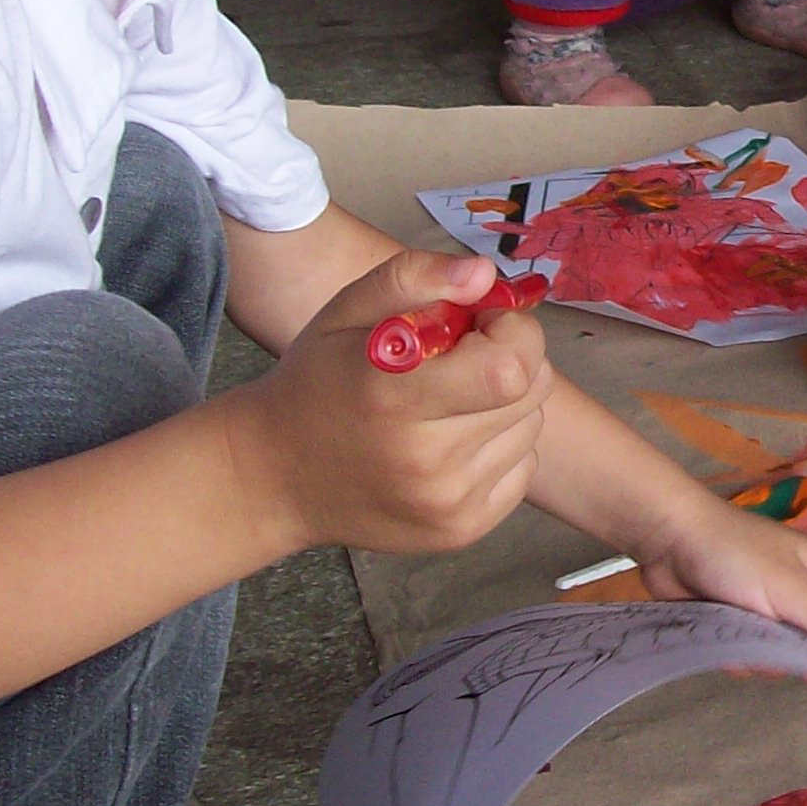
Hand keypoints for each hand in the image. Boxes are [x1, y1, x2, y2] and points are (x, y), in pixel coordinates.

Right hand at [231, 250, 551, 554]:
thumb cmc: (316, 382)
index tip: (482, 323)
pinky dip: (502, 446)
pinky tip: (454, 439)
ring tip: (453, 400)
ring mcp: (446, 504)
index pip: (510, 366)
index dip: (513, 332)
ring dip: (507, 404)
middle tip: (466, 357)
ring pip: (530, 429)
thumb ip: (413, 278)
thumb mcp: (346, 312)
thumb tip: (485, 274)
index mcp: (394, 398)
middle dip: (513, 359)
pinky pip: (521, 470)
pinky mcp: (460, 530)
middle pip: (530, 393)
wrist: (276, 477)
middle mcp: (424, 460)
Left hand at [637, 500, 806, 651]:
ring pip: (783, 655)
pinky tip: (723, 640)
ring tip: (742, 632)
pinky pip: (752, 656)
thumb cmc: (735, 552)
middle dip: (798, 653)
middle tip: (777, 640)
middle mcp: (804, 592)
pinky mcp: (740, 623)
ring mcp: (771, 610)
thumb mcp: (789, 587)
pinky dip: (738, 655)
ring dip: (762, 656)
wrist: (667, 540)